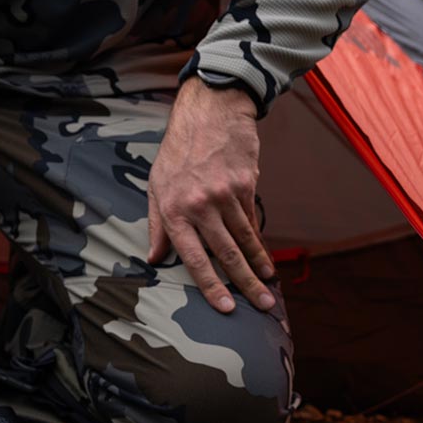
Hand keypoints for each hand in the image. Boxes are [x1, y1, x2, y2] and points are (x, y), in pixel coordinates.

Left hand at [147, 78, 276, 313]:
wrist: (209, 115)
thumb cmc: (176, 154)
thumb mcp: (156, 187)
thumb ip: (157, 225)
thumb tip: (154, 259)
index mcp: (173, 210)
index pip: (193, 257)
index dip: (209, 285)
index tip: (225, 307)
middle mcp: (200, 206)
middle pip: (225, 253)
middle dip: (244, 283)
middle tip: (262, 304)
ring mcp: (225, 195)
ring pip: (244, 239)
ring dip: (258, 265)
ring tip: (268, 284)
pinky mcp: (246, 185)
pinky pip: (251, 219)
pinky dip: (257, 239)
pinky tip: (264, 257)